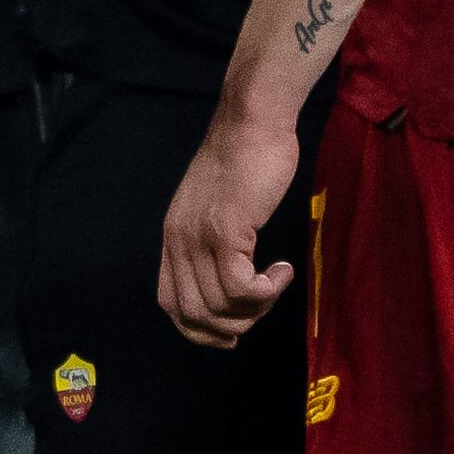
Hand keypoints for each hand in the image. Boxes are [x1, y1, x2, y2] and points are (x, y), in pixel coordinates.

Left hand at [157, 101, 301, 347]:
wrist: (252, 123)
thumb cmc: (246, 162)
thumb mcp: (217, 208)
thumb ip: (213, 242)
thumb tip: (229, 281)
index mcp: (174, 239)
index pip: (171, 304)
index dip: (199, 330)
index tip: (233, 330)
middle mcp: (179, 242)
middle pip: (194, 314)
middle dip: (233, 325)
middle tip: (264, 303)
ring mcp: (200, 237)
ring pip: (220, 305)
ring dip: (256, 306)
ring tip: (276, 280)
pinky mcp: (226, 230)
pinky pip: (241, 286)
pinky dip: (267, 290)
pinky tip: (282, 269)